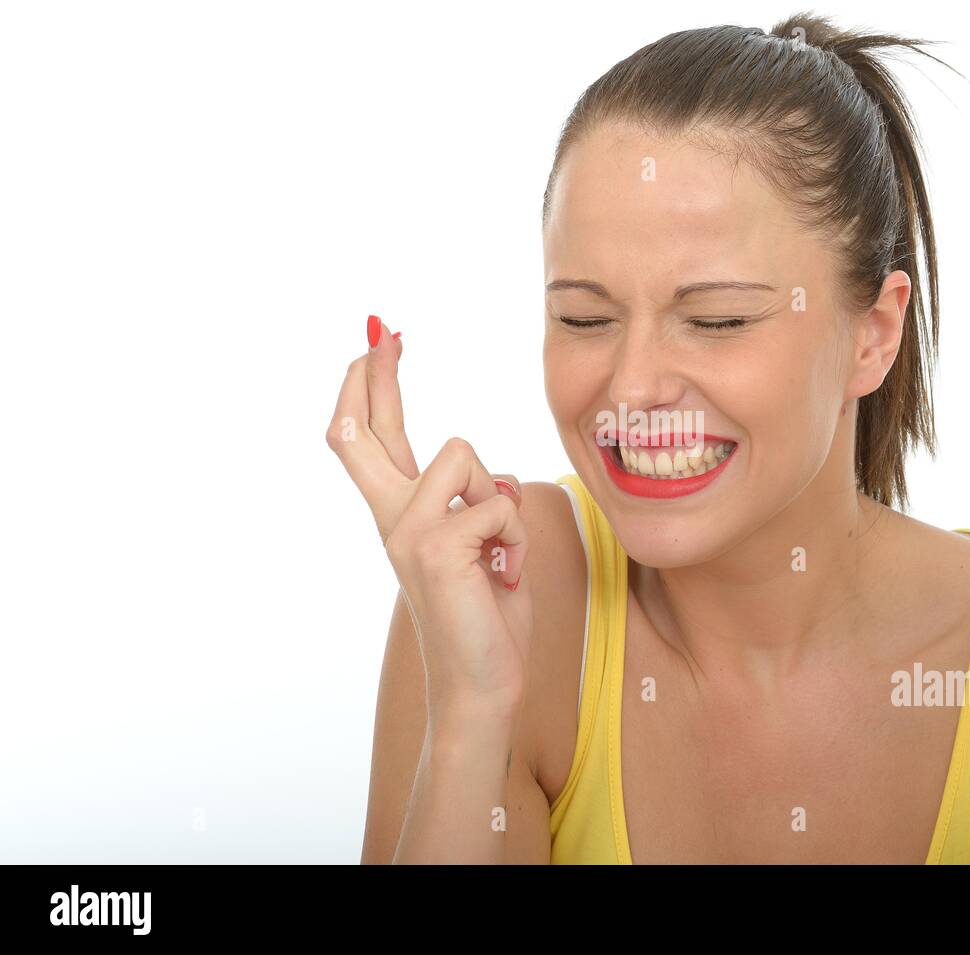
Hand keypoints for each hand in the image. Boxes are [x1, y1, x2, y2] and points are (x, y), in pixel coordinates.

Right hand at [326, 315, 531, 720]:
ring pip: (467, 457)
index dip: (373, 387)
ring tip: (499, 554)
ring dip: (502, 501)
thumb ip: (474, 507)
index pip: (375, 439)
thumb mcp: (481, 549)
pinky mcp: (435, 547)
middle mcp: (393, 519)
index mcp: (403, 517)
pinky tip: (505, 576)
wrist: (483, 685)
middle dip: (375, 373)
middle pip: (366, 429)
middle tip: (383, 330)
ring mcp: (407, 532)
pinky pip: (498, 504)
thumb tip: (493, 479)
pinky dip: (516, 538)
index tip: (380, 340)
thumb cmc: (488, 617)